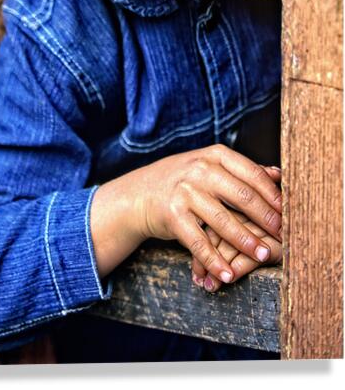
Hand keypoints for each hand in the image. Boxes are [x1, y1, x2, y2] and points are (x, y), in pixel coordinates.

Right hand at [134, 146, 281, 285]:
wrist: (140, 193)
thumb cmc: (183, 180)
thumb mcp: (210, 167)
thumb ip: (242, 171)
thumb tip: (279, 175)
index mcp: (214, 156)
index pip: (252, 174)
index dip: (273, 195)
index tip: (289, 213)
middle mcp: (200, 170)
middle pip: (242, 196)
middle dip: (266, 218)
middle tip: (283, 236)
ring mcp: (185, 192)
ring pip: (223, 220)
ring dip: (246, 241)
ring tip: (263, 255)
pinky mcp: (172, 215)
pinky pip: (199, 241)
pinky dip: (215, 260)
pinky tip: (228, 274)